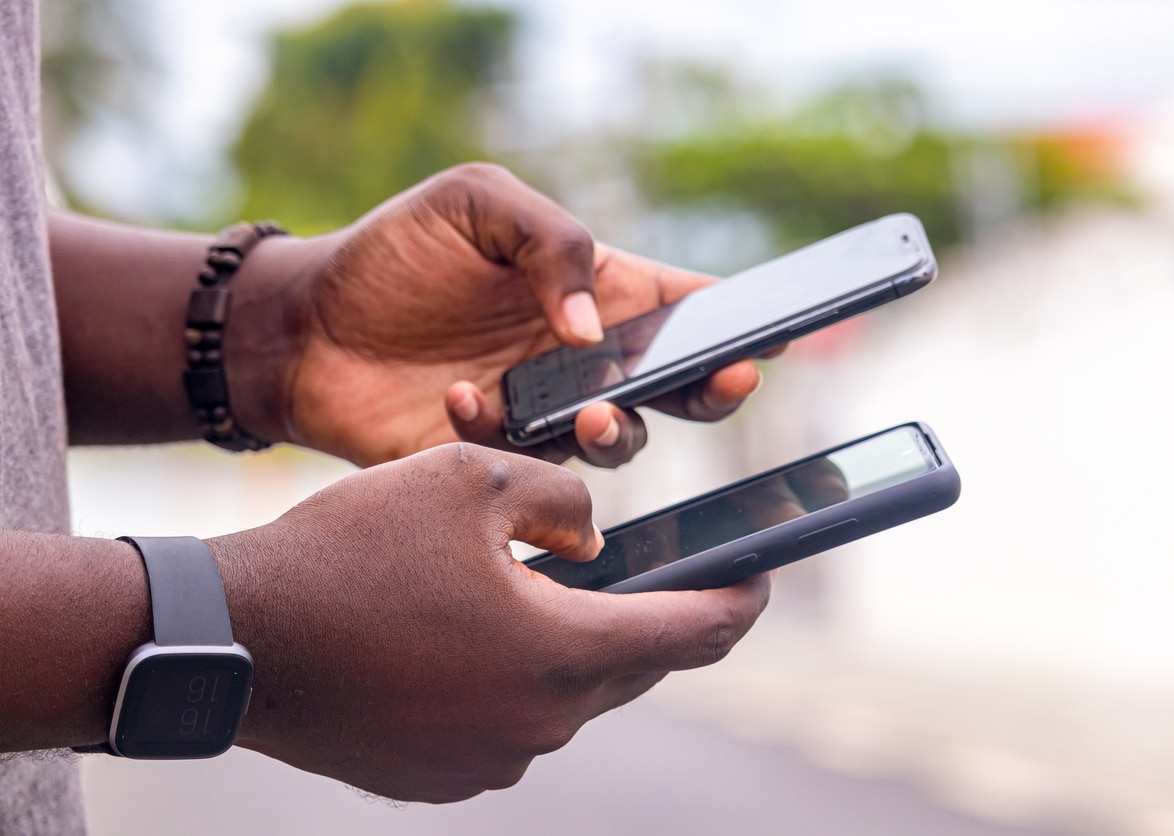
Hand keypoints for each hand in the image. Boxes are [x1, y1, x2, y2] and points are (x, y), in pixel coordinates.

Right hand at [210, 443, 770, 801]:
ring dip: (570, 647)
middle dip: (648, 618)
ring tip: (537, 593)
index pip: (695, 634)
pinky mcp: (439, 779)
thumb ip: (559, 498)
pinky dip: (514, 680)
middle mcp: (541, 726)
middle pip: (632, 669)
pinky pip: (510, 724)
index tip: (763, 576)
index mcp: (564, 654)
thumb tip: (591, 537)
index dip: (741, 600)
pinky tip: (475, 638)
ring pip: (568, 697)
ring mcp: (488, 764)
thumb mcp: (468, 477)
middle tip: (647, 571)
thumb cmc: (350, 549)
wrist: (232, 635)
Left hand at [280, 162, 765, 467]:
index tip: (771, 335)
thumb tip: (593, 324)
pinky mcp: (498, 459)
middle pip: (677, 386)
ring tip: (590, 411)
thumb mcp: (476, 203)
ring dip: (616, 431)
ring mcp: (543, 413)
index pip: (683, 306)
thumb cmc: (395, 252)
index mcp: (593, 290)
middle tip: (725, 384)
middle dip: (712, 391)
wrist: (305, 326)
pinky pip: (528, 464)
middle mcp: (581, 357)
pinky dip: (500, 434)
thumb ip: (550, 241)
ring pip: (617, 440)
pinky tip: (457, 397)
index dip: (736, 320)